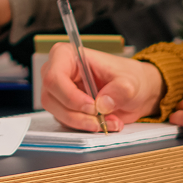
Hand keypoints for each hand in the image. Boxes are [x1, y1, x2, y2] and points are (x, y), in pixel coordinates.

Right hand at [41, 42, 164, 131]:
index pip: (54, 77)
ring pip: (58, 113)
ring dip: (83, 123)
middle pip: (51, 98)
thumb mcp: (129, 82)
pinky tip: (104, 123)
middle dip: (78, 114)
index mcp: (66, 55)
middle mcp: (56, 72)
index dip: (70, 96)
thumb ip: (119, 91)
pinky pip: (66, 122)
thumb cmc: (126, 77)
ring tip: (108, 122)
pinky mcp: (62, 107)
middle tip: (100, 119)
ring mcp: (57, 91)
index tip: (92, 106)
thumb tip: (102, 104)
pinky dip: (86, 127)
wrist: (131, 91)